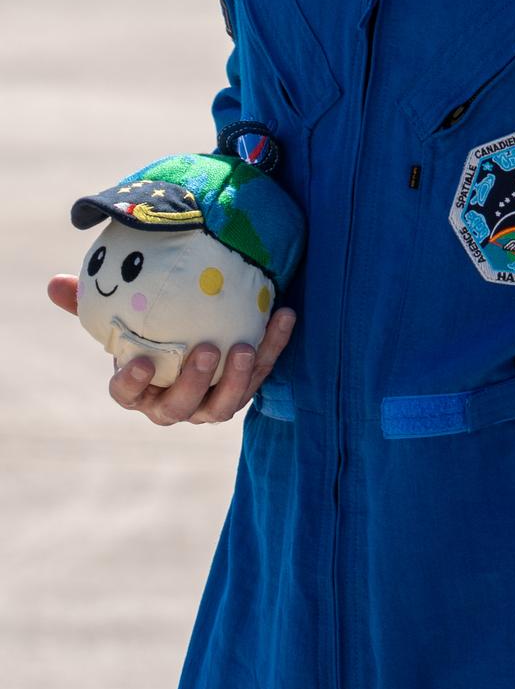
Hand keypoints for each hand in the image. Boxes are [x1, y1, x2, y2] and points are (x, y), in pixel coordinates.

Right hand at [48, 274, 295, 425]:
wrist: (196, 339)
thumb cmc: (150, 333)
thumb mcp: (122, 320)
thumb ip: (89, 305)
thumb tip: (56, 284)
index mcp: (140, 390)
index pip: (127, 395)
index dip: (132, 384)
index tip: (139, 362)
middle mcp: (175, 404)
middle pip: (181, 405)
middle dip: (194, 380)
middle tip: (206, 350)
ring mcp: (212, 403)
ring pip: (226, 403)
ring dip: (238, 377)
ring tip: (244, 347)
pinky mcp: (246, 390)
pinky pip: (263, 373)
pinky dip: (274, 347)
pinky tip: (284, 315)